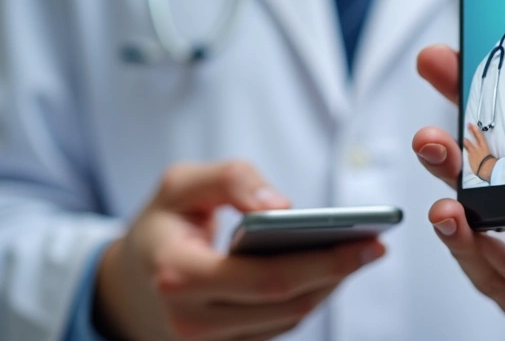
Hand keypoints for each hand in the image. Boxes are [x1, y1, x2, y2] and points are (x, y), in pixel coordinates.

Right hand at [95, 161, 384, 340]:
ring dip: (328, 287)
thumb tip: (283, 206)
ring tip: (360, 253)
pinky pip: (279, 326)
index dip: (322, 262)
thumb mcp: (183, 183)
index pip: (264, 278)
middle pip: (285, 304)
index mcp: (177, 275)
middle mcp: (190, 320)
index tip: (365, 241)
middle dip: (337, 274)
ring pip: (288, 320)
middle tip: (375, 246)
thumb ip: (231, 179)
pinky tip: (332, 270)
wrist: (130, 279)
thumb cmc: (163, 224)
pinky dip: (309, 297)